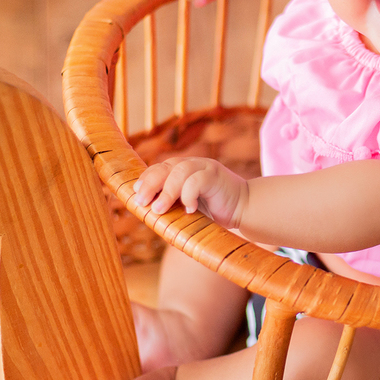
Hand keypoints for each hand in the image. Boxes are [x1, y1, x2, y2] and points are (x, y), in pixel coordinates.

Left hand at [133, 156, 247, 228]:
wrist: (243, 209)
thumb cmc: (213, 212)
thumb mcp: (187, 207)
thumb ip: (172, 206)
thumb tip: (147, 215)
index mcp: (181, 170)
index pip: (159, 169)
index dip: (146, 179)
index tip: (135, 194)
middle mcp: (192, 164)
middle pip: (165, 166)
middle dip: (151, 183)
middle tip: (142, 202)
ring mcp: (205, 167)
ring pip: (179, 171)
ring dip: (167, 191)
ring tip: (159, 209)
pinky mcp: (216, 175)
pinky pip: (197, 180)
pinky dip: (189, 195)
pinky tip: (189, 209)